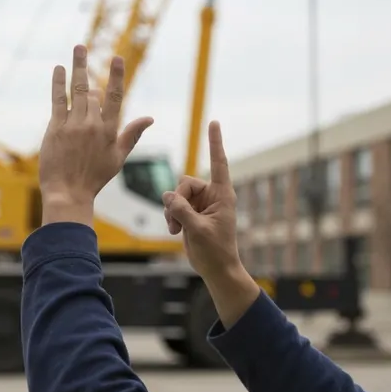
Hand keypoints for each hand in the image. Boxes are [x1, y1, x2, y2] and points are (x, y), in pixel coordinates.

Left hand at [38, 45, 153, 218]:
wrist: (68, 192)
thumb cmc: (94, 177)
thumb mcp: (118, 157)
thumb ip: (132, 134)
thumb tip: (149, 118)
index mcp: (109, 131)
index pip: (115, 97)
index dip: (117, 76)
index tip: (118, 57)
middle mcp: (92, 125)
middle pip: (92, 91)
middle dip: (87, 70)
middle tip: (82, 47)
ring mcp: (73, 125)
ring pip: (77, 90)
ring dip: (77, 66)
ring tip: (78, 48)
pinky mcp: (56, 128)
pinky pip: (58, 100)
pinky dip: (58, 83)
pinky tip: (59, 68)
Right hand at [162, 121, 243, 279]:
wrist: (216, 269)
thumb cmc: (215, 251)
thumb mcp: (198, 230)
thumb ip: (182, 211)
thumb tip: (168, 196)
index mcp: (222, 195)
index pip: (218, 163)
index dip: (215, 142)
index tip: (214, 122)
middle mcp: (212, 195)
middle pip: (185, 182)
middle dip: (177, 200)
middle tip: (178, 220)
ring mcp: (200, 204)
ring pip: (176, 194)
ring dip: (172, 211)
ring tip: (176, 229)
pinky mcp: (190, 213)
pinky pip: (173, 205)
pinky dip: (170, 217)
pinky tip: (174, 231)